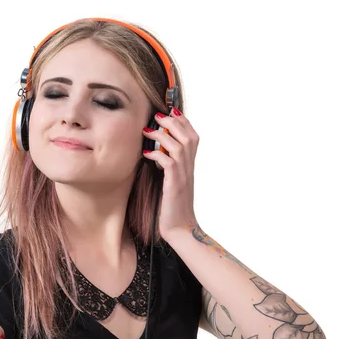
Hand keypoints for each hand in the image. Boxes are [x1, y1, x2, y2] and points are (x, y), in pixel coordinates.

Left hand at [142, 107, 199, 239]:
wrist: (180, 228)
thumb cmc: (173, 207)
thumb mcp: (173, 182)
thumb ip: (169, 167)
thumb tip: (157, 152)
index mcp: (190, 165)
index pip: (192, 136)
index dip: (183, 121)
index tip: (170, 111)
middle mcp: (189, 168)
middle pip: (188, 136)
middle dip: (173, 122)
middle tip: (157, 116)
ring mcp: (183, 176)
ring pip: (179, 145)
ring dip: (162, 134)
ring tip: (147, 130)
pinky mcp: (174, 185)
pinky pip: (168, 163)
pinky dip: (156, 154)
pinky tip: (146, 154)